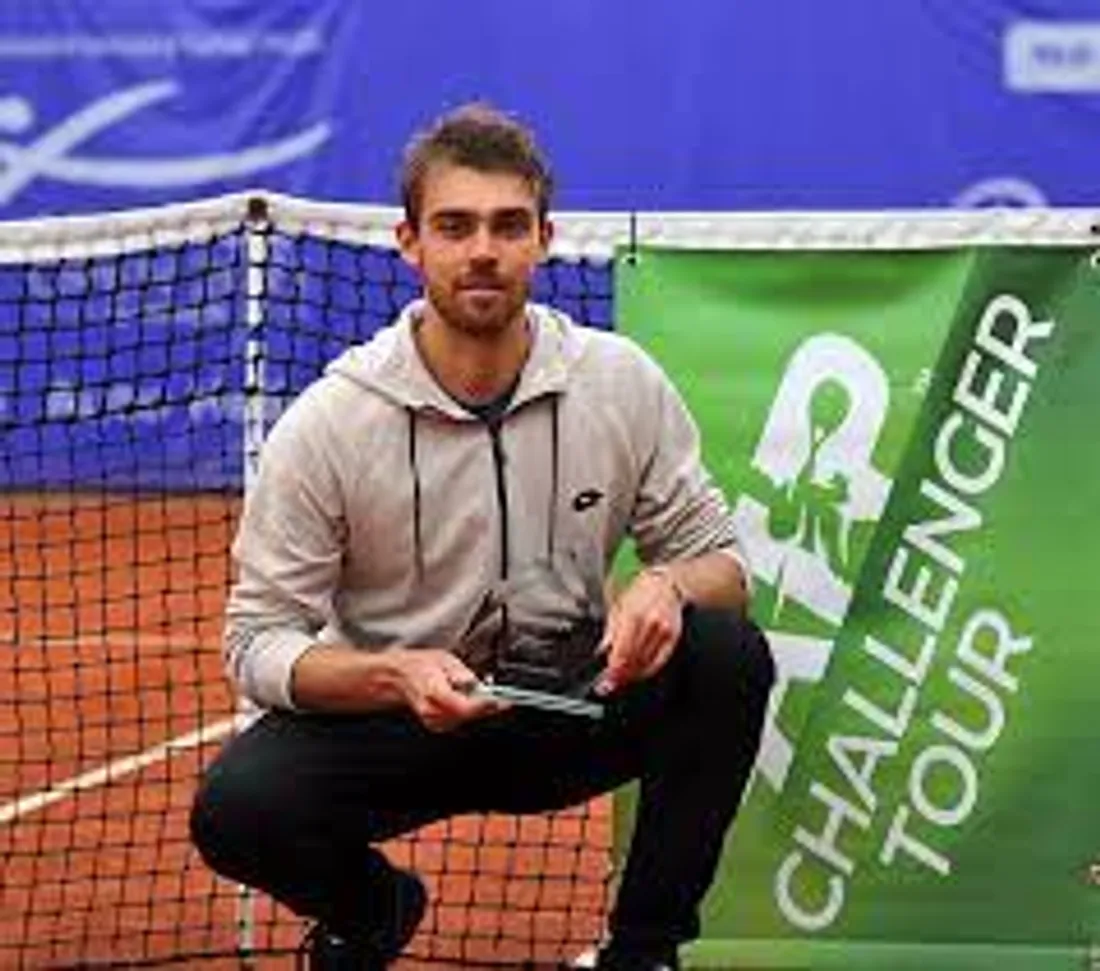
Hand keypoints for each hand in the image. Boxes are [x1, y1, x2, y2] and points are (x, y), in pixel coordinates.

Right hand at [390, 648, 507, 731]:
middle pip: (468, 716)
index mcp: (433, 691)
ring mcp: (434, 721)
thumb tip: (478, 685)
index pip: (464, 707)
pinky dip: (468, 712)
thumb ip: (462, 674)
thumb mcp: (445, 659)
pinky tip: (467, 700)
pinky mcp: (437, 725)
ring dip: (478, 709)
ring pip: (466, 720)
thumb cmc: (419, 666)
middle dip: (485, 706)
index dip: (485, 705)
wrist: (400, 677)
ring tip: (479, 694)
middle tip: (500, 696)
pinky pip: (460, 721)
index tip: (502, 700)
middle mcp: (432, 711)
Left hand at [596, 569, 682, 694]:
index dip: (612, 669)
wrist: (665, 584)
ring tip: (620, 681)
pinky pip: (659, 661)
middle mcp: (651, 624)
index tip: (605, 680)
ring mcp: (664, 632)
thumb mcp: (618, 607)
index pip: (622, 651)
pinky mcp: (674, 638)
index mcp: (634, 616)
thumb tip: (602, 651)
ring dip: (632, 675)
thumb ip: (610, 632)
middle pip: (633, 660)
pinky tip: (637, 674)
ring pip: (646, 663)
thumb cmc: (640, 593)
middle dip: (619, 675)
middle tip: (608, 685)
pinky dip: (647, 671)